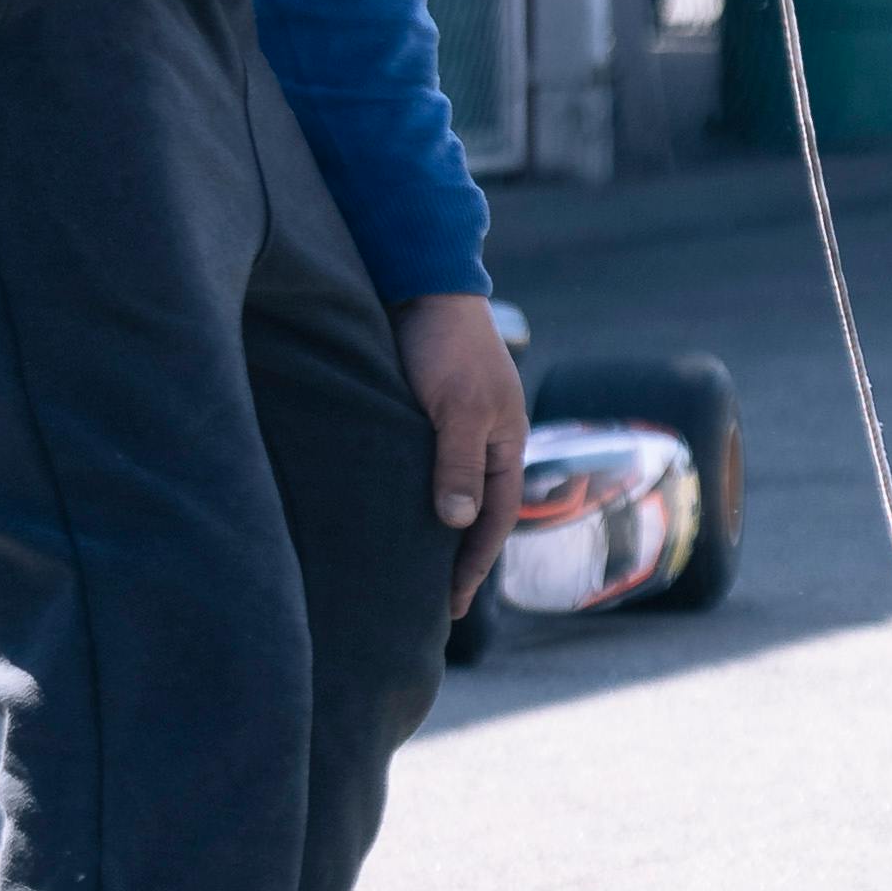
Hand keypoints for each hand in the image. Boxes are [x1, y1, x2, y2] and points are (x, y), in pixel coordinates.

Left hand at [393, 294, 528, 618]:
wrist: (421, 283)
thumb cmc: (445, 345)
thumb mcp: (457, 408)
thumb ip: (458, 465)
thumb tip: (458, 524)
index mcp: (504, 444)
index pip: (494, 521)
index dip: (473, 566)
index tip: (450, 607)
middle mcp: (481, 442)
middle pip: (474, 514)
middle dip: (456, 560)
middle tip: (429, 605)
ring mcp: (451, 429)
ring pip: (445, 493)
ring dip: (431, 533)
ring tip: (406, 571)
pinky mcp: (418, 415)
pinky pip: (418, 471)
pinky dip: (410, 501)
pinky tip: (387, 516)